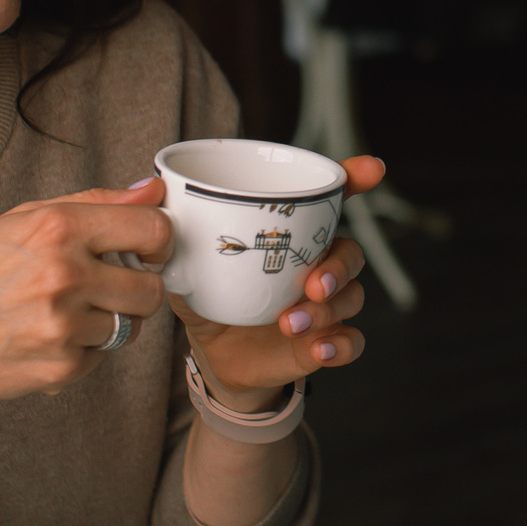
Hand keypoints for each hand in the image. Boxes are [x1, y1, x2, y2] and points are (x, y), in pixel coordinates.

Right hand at [0, 180, 173, 412]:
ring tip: (65, 312)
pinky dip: (84, 350)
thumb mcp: (21, 220)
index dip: (157, 240)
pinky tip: (46, 337)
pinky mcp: (63, 368)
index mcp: (57, 228)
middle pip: (152, 287)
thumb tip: (154, 190)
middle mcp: (64, 275)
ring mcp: (64, 326)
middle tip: (105, 286)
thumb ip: (95, 202)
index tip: (146, 248)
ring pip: (131, 326)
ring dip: (109, 321)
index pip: (153, 229)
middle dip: (136, 288)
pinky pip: (103, 357)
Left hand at [177, 155, 386, 404]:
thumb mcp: (187, 264)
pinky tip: (319, 347)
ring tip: (291, 322)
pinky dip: (341, 344)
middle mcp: (316, 264)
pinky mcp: (325, 341)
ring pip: (352, 297)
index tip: (371, 170)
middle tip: (312, 283)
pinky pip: (352, 342)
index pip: (331, 201)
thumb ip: (176, 233)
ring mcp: (325, 304)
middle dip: (339, 266)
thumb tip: (155, 195)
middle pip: (350, 252)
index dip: (355, 179)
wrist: (214, 355)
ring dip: (328, 309)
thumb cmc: (209, 296)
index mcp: (292, 236)